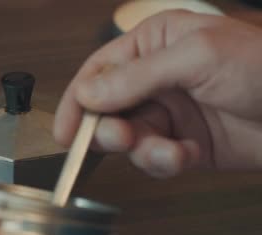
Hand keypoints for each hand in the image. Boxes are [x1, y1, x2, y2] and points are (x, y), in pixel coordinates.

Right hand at [55, 10, 261, 177]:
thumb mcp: (197, 58)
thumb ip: (136, 77)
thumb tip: (87, 92)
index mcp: (153, 44)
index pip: (98, 72)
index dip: (77, 102)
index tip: (65, 131)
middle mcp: (155, 79)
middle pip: (106, 110)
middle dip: (110, 130)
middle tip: (120, 138)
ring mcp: (169, 114)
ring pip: (129, 140)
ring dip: (144, 151)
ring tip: (168, 152)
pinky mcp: (182, 144)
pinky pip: (154, 159)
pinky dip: (166, 162)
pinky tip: (187, 155)